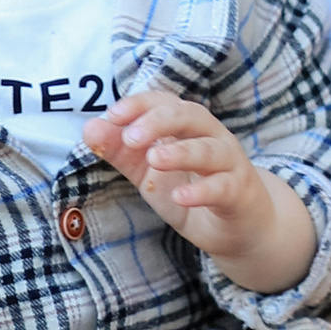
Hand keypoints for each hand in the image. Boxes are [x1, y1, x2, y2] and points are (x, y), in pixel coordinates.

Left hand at [86, 89, 317, 289]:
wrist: (240, 227)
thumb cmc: (193, 190)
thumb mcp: (150, 173)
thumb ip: (122, 152)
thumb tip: (89, 128)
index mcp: (188, 127)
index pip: (165, 102)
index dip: (139, 104)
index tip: (112, 115)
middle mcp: (212, 137)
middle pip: (190, 115)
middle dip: (158, 121)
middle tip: (130, 137)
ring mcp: (229, 164)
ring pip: (209, 149)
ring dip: (181, 152)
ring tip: (154, 159)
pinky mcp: (240, 193)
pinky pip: (223, 187)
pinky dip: (201, 191)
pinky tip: (180, 197)